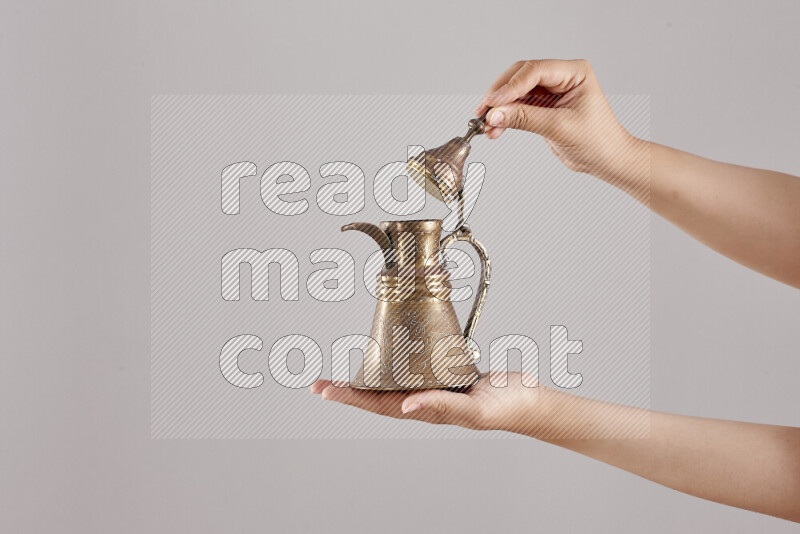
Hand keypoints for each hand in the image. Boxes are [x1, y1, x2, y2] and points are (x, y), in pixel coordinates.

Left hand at [310, 372, 558, 437]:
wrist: (528, 401)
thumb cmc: (505, 409)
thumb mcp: (475, 410)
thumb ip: (442, 407)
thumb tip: (406, 406)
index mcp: (425, 411)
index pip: (377, 404)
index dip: (350, 397)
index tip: (324, 389)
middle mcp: (423, 400)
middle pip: (376, 396)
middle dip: (348, 390)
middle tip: (319, 382)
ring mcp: (432, 389)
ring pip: (392, 383)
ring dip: (367, 377)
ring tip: (345, 371)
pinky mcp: (443, 374)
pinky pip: (413, 369)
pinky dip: (396, 362)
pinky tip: (390, 353)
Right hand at [474, 59, 646, 189]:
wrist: (607, 160)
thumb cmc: (598, 141)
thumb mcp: (559, 128)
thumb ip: (525, 118)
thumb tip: (495, 115)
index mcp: (574, 72)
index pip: (535, 71)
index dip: (511, 86)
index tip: (493, 102)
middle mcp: (561, 77)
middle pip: (520, 77)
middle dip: (500, 94)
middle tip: (484, 111)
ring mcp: (551, 91)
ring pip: (515, 92)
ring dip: (499, 108)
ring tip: (486, 125)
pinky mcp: (543, 106)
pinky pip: (517, 106)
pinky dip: (505, 117)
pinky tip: (494, 129)